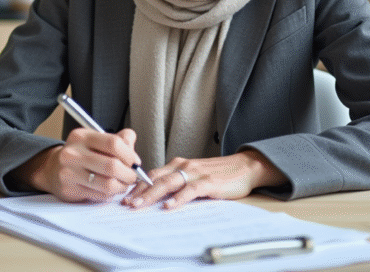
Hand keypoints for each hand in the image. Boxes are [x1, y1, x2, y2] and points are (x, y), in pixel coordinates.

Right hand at [13, 128, 141, 202]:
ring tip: (122, 184)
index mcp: (81, 136)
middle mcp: (72, 153)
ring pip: (107, 184)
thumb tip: (135, 158)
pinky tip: (108, 190)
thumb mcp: (97, 141)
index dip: (129, 155)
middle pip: (112, 166)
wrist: (54, 169)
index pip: (113, 143)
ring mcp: (69, 172)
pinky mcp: (69, 190)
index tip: (135, 162)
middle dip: (129, 174)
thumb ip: (120, 141)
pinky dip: (109, 195)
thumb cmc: (82, 154)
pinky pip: (99, 196)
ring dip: (121, 187)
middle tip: (132, 177)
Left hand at [121, 149, 286, 209]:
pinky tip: (169, 205)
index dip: (138, 185)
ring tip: (139, 205)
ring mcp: (195, 173)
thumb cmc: (219, 174)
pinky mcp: (209, 182)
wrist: (245, 167)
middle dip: (139, 190)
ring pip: (168, 182)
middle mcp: (184, 166)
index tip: (125, 195)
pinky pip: (190, 189)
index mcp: (178, 164)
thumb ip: (177, 182)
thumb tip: (157, 196)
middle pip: (156, 177)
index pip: (153, 174)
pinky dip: (178, 198)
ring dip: (152, 194)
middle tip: (126, 202)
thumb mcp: (194, 175)